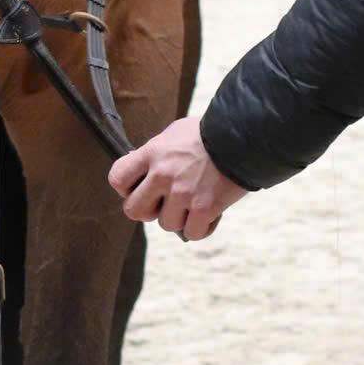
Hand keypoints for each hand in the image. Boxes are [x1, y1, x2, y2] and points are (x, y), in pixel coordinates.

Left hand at [108, 115, 244, 241]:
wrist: (246, 135)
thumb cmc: (211, 131)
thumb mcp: (176, 133)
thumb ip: (157, 153)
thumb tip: (144, 172)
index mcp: (152, 153)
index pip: (117, 178)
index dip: (126, 188)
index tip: (140, 187)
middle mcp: (163, 175)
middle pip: (134, 210)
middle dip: (148, 211)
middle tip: (164, 204)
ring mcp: (183, 193)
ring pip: (166, 224)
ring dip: (180, 218)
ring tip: (194, 203)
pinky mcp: (205, 208)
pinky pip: (192, 233)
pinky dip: (201, 228)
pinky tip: (209, 215)